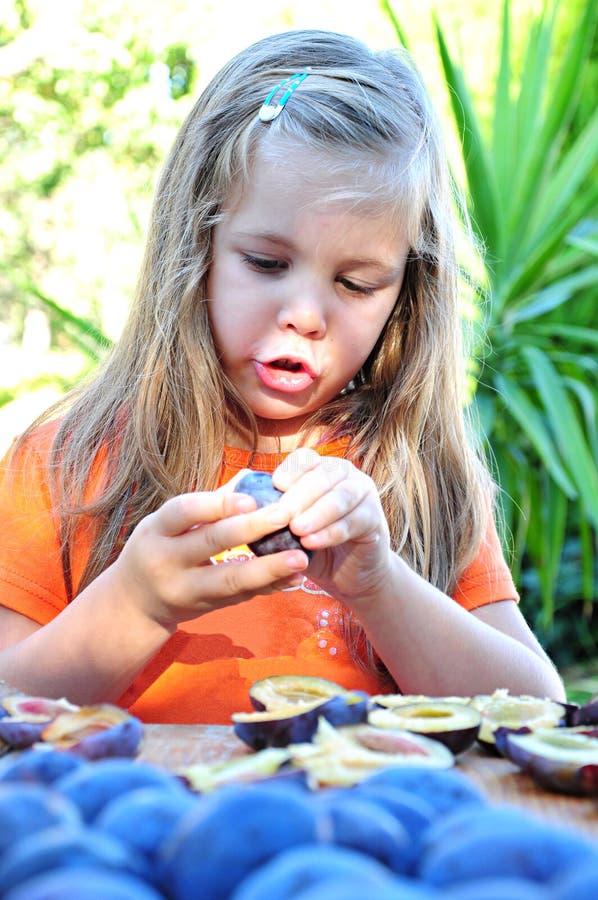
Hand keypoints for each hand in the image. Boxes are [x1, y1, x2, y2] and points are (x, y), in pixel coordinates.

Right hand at [108, 482, 309, 629]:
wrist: (134, 604)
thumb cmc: (159, 547)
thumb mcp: (167, 524)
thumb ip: (206, 505)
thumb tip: (254, 478)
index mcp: (156, 530)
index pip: (184, 511)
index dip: (217, 504)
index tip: (251, 498)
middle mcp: (166, 561)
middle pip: (211, 543)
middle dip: (251, 529)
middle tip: (286, 516)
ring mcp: (185, 590)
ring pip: (230, 580)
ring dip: (269, 569)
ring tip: (301, 558)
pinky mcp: (204, 609)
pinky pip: (240, 597)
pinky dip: (269, 586)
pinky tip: (293, 577)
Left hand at [271, 449, 392, 607]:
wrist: (346, 574)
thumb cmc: (309, 545)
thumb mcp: (286, 527)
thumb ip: (268, 512)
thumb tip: (234, 500)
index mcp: (321, 469)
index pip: (306, 458)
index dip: (291, 470)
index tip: (275, 486)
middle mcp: (345, 475)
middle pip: (323, 476)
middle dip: (300, 496)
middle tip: (282, 516)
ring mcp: (364, 494)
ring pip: (341, 496)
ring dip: (318, 513)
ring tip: (297, 530)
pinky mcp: (375, 519)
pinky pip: (354, 521)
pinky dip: (332, 532)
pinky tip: (313, 543)